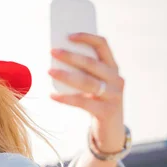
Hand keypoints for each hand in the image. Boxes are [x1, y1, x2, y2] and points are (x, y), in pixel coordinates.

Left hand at [49, 33, 124, 152]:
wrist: (110, 130)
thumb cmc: (95, 101)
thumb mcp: (92, 84)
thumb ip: (81, 71)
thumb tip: (55, 58)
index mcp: (112, 67)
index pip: (102, 45)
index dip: (86, 38)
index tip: (68, 35)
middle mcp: (116, 79)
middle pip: (92, 63)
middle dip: (71, 56)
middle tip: (52, 51)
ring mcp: (114, 95)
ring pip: (88, 82)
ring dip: (67, 75)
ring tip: (49, 72)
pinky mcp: (107, 111)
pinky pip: (83, 102)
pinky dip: (66, 98)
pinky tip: (52, 95)